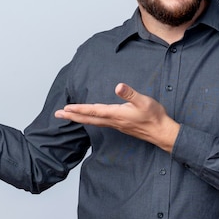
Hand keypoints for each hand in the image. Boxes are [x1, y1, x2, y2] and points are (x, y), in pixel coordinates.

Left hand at [55, 83, 179, 152]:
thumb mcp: (143, 101)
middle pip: (88, 119)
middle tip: (57, 114)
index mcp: (116, 114)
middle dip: (72, 116)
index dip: (79, 109)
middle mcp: (113, 121)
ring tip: (69, 116)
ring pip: (93, 122)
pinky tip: (90, 119)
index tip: (65, 108)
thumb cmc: (154, 116)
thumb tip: (118, 86)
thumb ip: (130, 94)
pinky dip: (90, 120)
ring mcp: (116, 125)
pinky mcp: (120, 126)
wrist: (161, 132)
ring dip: (80, 118)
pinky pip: (100, 123)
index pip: (93, 111)